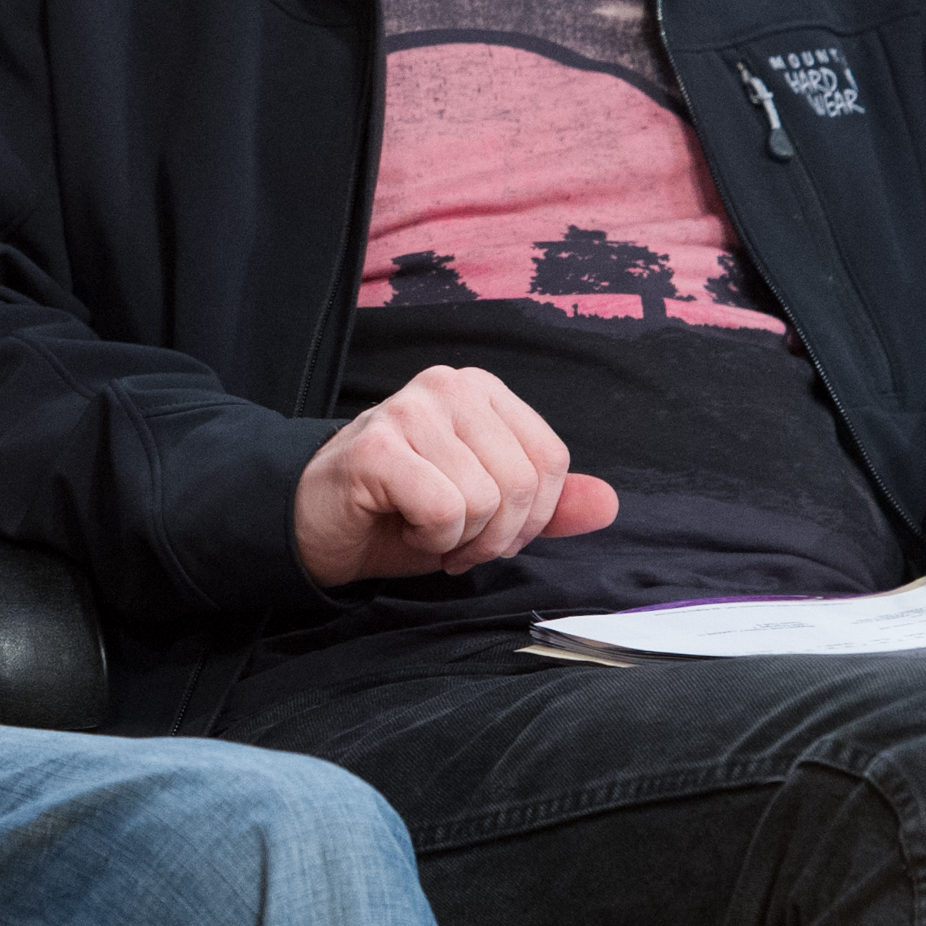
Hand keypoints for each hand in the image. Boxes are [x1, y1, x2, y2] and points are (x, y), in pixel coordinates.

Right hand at [293, 364, 620, 589]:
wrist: (316, 525)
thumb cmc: (400, 512)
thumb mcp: (488, 511)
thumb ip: (548, 506)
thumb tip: (610, 504)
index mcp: (480, 390)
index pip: (552, 460)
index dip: (531, 517)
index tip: (488, 530)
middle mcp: (447, 385)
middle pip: (524, 483)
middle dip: (496, 536)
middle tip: (455, 539)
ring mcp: (409, 410)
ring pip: (485, 500)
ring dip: (459, 539)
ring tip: (424, 528)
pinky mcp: (376, 447)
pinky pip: (445, 510)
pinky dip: (430, 538)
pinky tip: (400, 523)